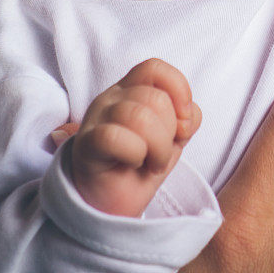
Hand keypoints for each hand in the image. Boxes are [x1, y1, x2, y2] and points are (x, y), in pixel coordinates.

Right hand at [68, 58, 200, 216]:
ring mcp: (96, 118)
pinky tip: (134, 164)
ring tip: (153, 163)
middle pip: (155, 97)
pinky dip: (134, 153)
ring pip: (139, 116)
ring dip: (157, 147)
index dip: (178, 90)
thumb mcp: (173, 138)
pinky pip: (114, 137)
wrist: (112, 205)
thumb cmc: (142, 165)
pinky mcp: (85, 145)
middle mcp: (111, 97)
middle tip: (161, 154)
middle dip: (170, 132)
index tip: (184, 123)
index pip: (155, 68)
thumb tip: (188, 114)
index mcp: (132, 88)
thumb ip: (186, 117)